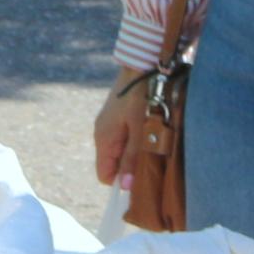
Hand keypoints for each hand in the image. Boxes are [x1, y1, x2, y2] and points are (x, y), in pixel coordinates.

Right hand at [91, 67, 155, 187]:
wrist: (139, 66)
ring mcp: (108, 124)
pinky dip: (134, 141)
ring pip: (119, 151)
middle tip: (150, 161)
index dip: (120, 182)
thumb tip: (125, 187)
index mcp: (103, 139)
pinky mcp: (116, 117)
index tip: (140, 180)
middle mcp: (102, 134)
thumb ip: (132, 159)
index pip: (104, 175)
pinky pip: (123, 138)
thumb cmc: (140, 98)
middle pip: (112, 164)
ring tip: (151, 145)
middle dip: (129, 168)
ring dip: (134, 153)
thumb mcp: (139, 131)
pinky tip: (148, 133)